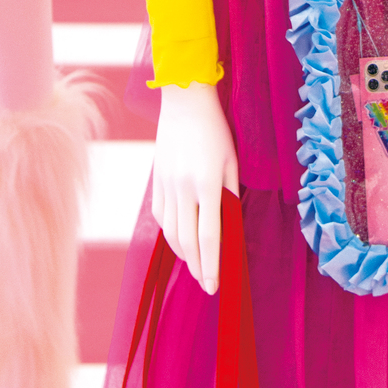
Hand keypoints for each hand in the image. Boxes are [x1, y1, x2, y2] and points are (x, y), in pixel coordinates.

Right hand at [151, 80, 239, 293]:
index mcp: (206, 183)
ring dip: (183, 255)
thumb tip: (229, 229)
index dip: (212, 264)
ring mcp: (165, 184)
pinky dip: (169, 234)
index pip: (208, 235)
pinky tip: (180, 242)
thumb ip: (230, 195)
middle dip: (197, 267)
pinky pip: (160, 216)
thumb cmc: (216, 130)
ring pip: (170, 232)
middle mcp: (182, 187)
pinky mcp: (155, 181)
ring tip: (195, 267)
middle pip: (187, 240)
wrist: (184, 102)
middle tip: (207, 285)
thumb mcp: (231, 161)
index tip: (215, 285)